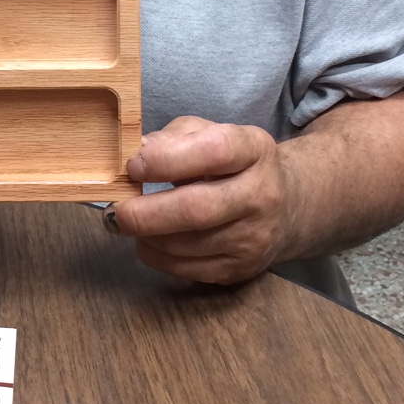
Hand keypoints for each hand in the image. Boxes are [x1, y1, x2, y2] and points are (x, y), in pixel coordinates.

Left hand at [112, 116, 291, 284]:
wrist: (287, 206)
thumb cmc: (234, 164)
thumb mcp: (211, 134)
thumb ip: (174, 137)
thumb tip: (136, 152)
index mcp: (254, 150)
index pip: (213, 152)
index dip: (166, 160)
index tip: (132, 167)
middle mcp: (262, 194)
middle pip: (196, 209)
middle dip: (145, 213)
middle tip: (116, 210)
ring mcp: (254, 236)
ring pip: (186, 245)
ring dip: (146, 236)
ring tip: (128, 223)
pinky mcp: (242, 269)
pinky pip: (187, 269)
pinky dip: (156, 256)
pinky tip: (149, 240)